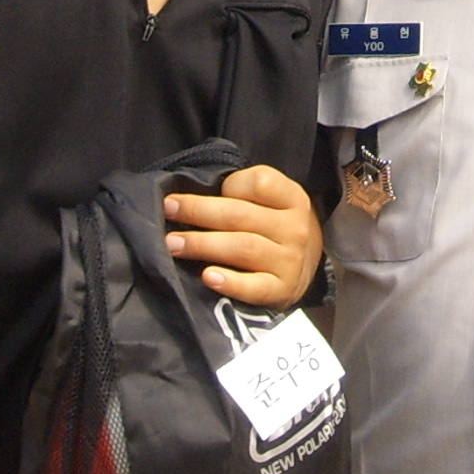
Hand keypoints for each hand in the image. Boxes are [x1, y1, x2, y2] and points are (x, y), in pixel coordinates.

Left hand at [165, 165, 322, 307]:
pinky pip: (254, 287)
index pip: (260, 182)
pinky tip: (207, 276)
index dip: (230, 185)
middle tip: (168, 210)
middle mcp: (295, 228)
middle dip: (199, 211)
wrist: (306, 267)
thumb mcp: (271, 202)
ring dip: (203, 244)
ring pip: (242, 248)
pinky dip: (230, 282)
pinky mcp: (281, 290)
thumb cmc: (273, 226)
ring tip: (173, 244)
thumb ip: (243, 194)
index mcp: (292, 197)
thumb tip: (190, 198)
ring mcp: (290, 260)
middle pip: (240, 215)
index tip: (204, 188)